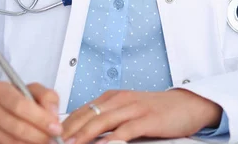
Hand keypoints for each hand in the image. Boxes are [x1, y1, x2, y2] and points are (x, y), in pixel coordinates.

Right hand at [0, 81, 62, 143]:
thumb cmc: (10, 100)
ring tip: (42, 143)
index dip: (40, 119)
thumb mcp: (29, 90)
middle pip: (16, 128)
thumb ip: (46, 97)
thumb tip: (53, 115)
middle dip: (39, 137)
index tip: (56, 128)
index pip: (20, 105)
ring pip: (9, 143)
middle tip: (54, 140)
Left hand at [62, 88, 221, 143]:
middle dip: (68, 131)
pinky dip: (114, 139)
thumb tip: (85, 135)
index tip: (51, 136)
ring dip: (84, 135)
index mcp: (112, 97)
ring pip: (102, 121)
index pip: (81, 110)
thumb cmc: (156, 112)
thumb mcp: (128, 112)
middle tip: (54, 142)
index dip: (65, 124)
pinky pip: (126, 130)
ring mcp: (133, 108)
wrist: (186, 106)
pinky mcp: (147, 119)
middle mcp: (119, 99)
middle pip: (87, 115)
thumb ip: (109, 121)